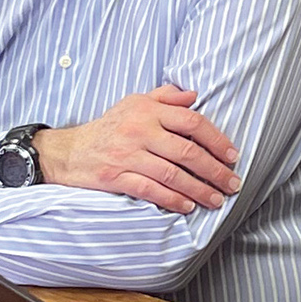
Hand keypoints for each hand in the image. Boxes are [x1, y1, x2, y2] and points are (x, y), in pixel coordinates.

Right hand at [31, 85, 239, 212]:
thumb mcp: (134, 103)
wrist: (67, 151)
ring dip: (199, 189)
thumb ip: (165, 97)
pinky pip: (150, 190)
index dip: (217, 140)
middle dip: (215, 171)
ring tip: (217, 199)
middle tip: (233, 184)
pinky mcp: (115, 178)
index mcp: (148, 111)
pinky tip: (188, 206)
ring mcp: (127, 155)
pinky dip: (172, 199)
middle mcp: (139, 131)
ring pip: (172, 174)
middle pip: (187, 152)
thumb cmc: (109, 127)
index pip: (192, 122)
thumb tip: (194, 95)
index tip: (233, 156)